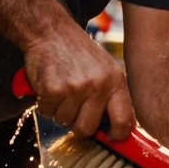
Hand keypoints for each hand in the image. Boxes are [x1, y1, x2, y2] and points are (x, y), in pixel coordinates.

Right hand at [22, 19, 135, 140]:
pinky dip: (44, 103)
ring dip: (58, 111)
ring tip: (60, 89)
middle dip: (76, 124)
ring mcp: (76, 87)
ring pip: (64, 122)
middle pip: (87, 128)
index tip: (108, 136)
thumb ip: (111, 96)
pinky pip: (47, 112)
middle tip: (72, 108)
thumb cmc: (77, 53)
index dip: (115, 135)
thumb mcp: (105, 69)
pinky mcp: (54, 89)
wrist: (50, 31)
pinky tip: (48, 85)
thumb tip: (116, 131)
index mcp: (116, 81)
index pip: (124, 121)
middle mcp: (99, 85)